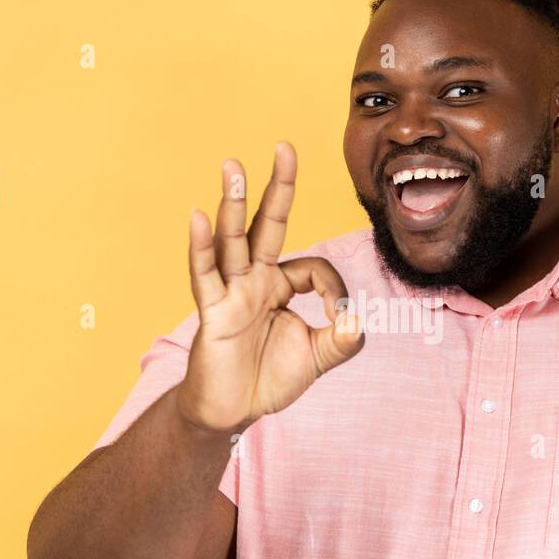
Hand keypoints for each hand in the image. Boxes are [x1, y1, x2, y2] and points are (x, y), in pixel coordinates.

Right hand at [176, 141, 363, 434]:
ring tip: (233, 166)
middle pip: (269, 225)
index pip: (313, 267)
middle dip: (278, 187)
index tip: (341, 319)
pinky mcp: (212, 312)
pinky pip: (206, 274)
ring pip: (234, 241)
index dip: (334, 288)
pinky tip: (200, 217)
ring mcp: (231, 292)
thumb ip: (342, 340)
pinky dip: (203, 246)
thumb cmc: (269, 380)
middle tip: (285, 146)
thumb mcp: (317, 359)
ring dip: (235, 204)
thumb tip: (357, 320)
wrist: (233, 412)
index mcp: (280, 286)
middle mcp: (254, 281)